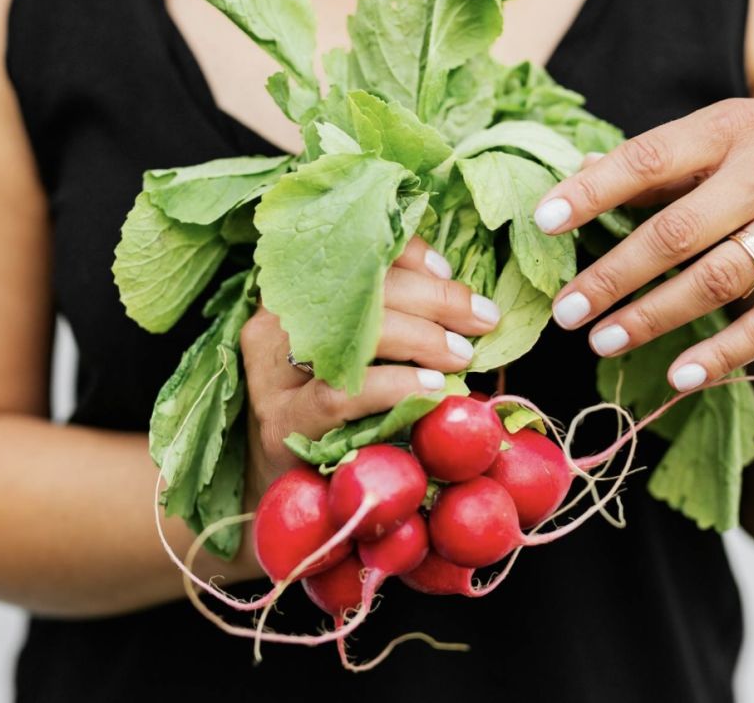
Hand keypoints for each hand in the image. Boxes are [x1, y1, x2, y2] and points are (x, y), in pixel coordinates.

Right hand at [239, 237, 500, 498]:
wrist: (287, 498)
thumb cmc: (339, 420)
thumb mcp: (364, 360)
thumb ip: (397, 324)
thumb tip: (467, 304)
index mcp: (294, 300)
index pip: (350, 255)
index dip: (404, 255)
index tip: (448, 271)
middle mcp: (274, 326)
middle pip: (358, 290)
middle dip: (432, 298)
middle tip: (480, 318)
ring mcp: (272, 375)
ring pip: (351, 336)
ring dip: (420, 339)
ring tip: (461, 355)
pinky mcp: (282, 422)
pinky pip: (342, 393)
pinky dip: (395, 386)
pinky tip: (432, 390)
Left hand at [534, 98, 753, 390]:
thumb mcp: (737, 131)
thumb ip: (665, 159)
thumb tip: (578, 173)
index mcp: (730, 128)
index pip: (649, 157)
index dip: (593, 191)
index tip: (542, 222)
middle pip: (676, 231)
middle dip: (612, 276)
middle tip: (564, 311)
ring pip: (717, 281)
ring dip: (654, 317)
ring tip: (602, 342)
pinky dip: (726, 353)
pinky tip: (682, 377)